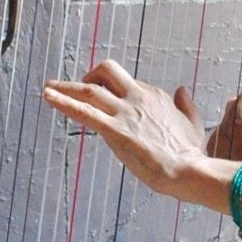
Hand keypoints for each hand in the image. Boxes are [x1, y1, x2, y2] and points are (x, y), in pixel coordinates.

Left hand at [43, 58, 207, 196]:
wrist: (188, 170)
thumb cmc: (191, 153)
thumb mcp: (193, 123)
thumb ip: (186, 105)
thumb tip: (182, 90)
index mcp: (154, 95)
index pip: (126, 84)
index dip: (114, 92)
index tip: (108, 103)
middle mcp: (138, 97)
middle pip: (106, 71)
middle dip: (89, 75)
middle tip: (78, 89)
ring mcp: (125, 112)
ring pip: (89, 89)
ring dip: (65, 87)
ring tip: (48, 87)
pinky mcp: (114, 130)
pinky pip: (83, 111)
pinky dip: (62, 102)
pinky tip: (48, 96)